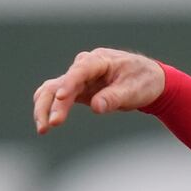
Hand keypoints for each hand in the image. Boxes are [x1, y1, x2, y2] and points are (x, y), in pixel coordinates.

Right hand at [32, 48, 166, 133]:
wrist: (147, 79)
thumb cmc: (142, 81)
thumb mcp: (133, 91)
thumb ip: (114, 98)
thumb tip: (96, 107)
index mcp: (99, 61)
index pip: (80, 70)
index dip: (69, 83)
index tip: (61, 98)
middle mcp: (83, 67)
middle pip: (59, 82)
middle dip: (51, 104)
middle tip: (50, 124)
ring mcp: (78, 78)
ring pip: (52, 90)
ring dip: (44, 108)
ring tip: (43, 129)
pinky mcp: (76, 90)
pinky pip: (56, 97)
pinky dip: (49, 109)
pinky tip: (45, 124)